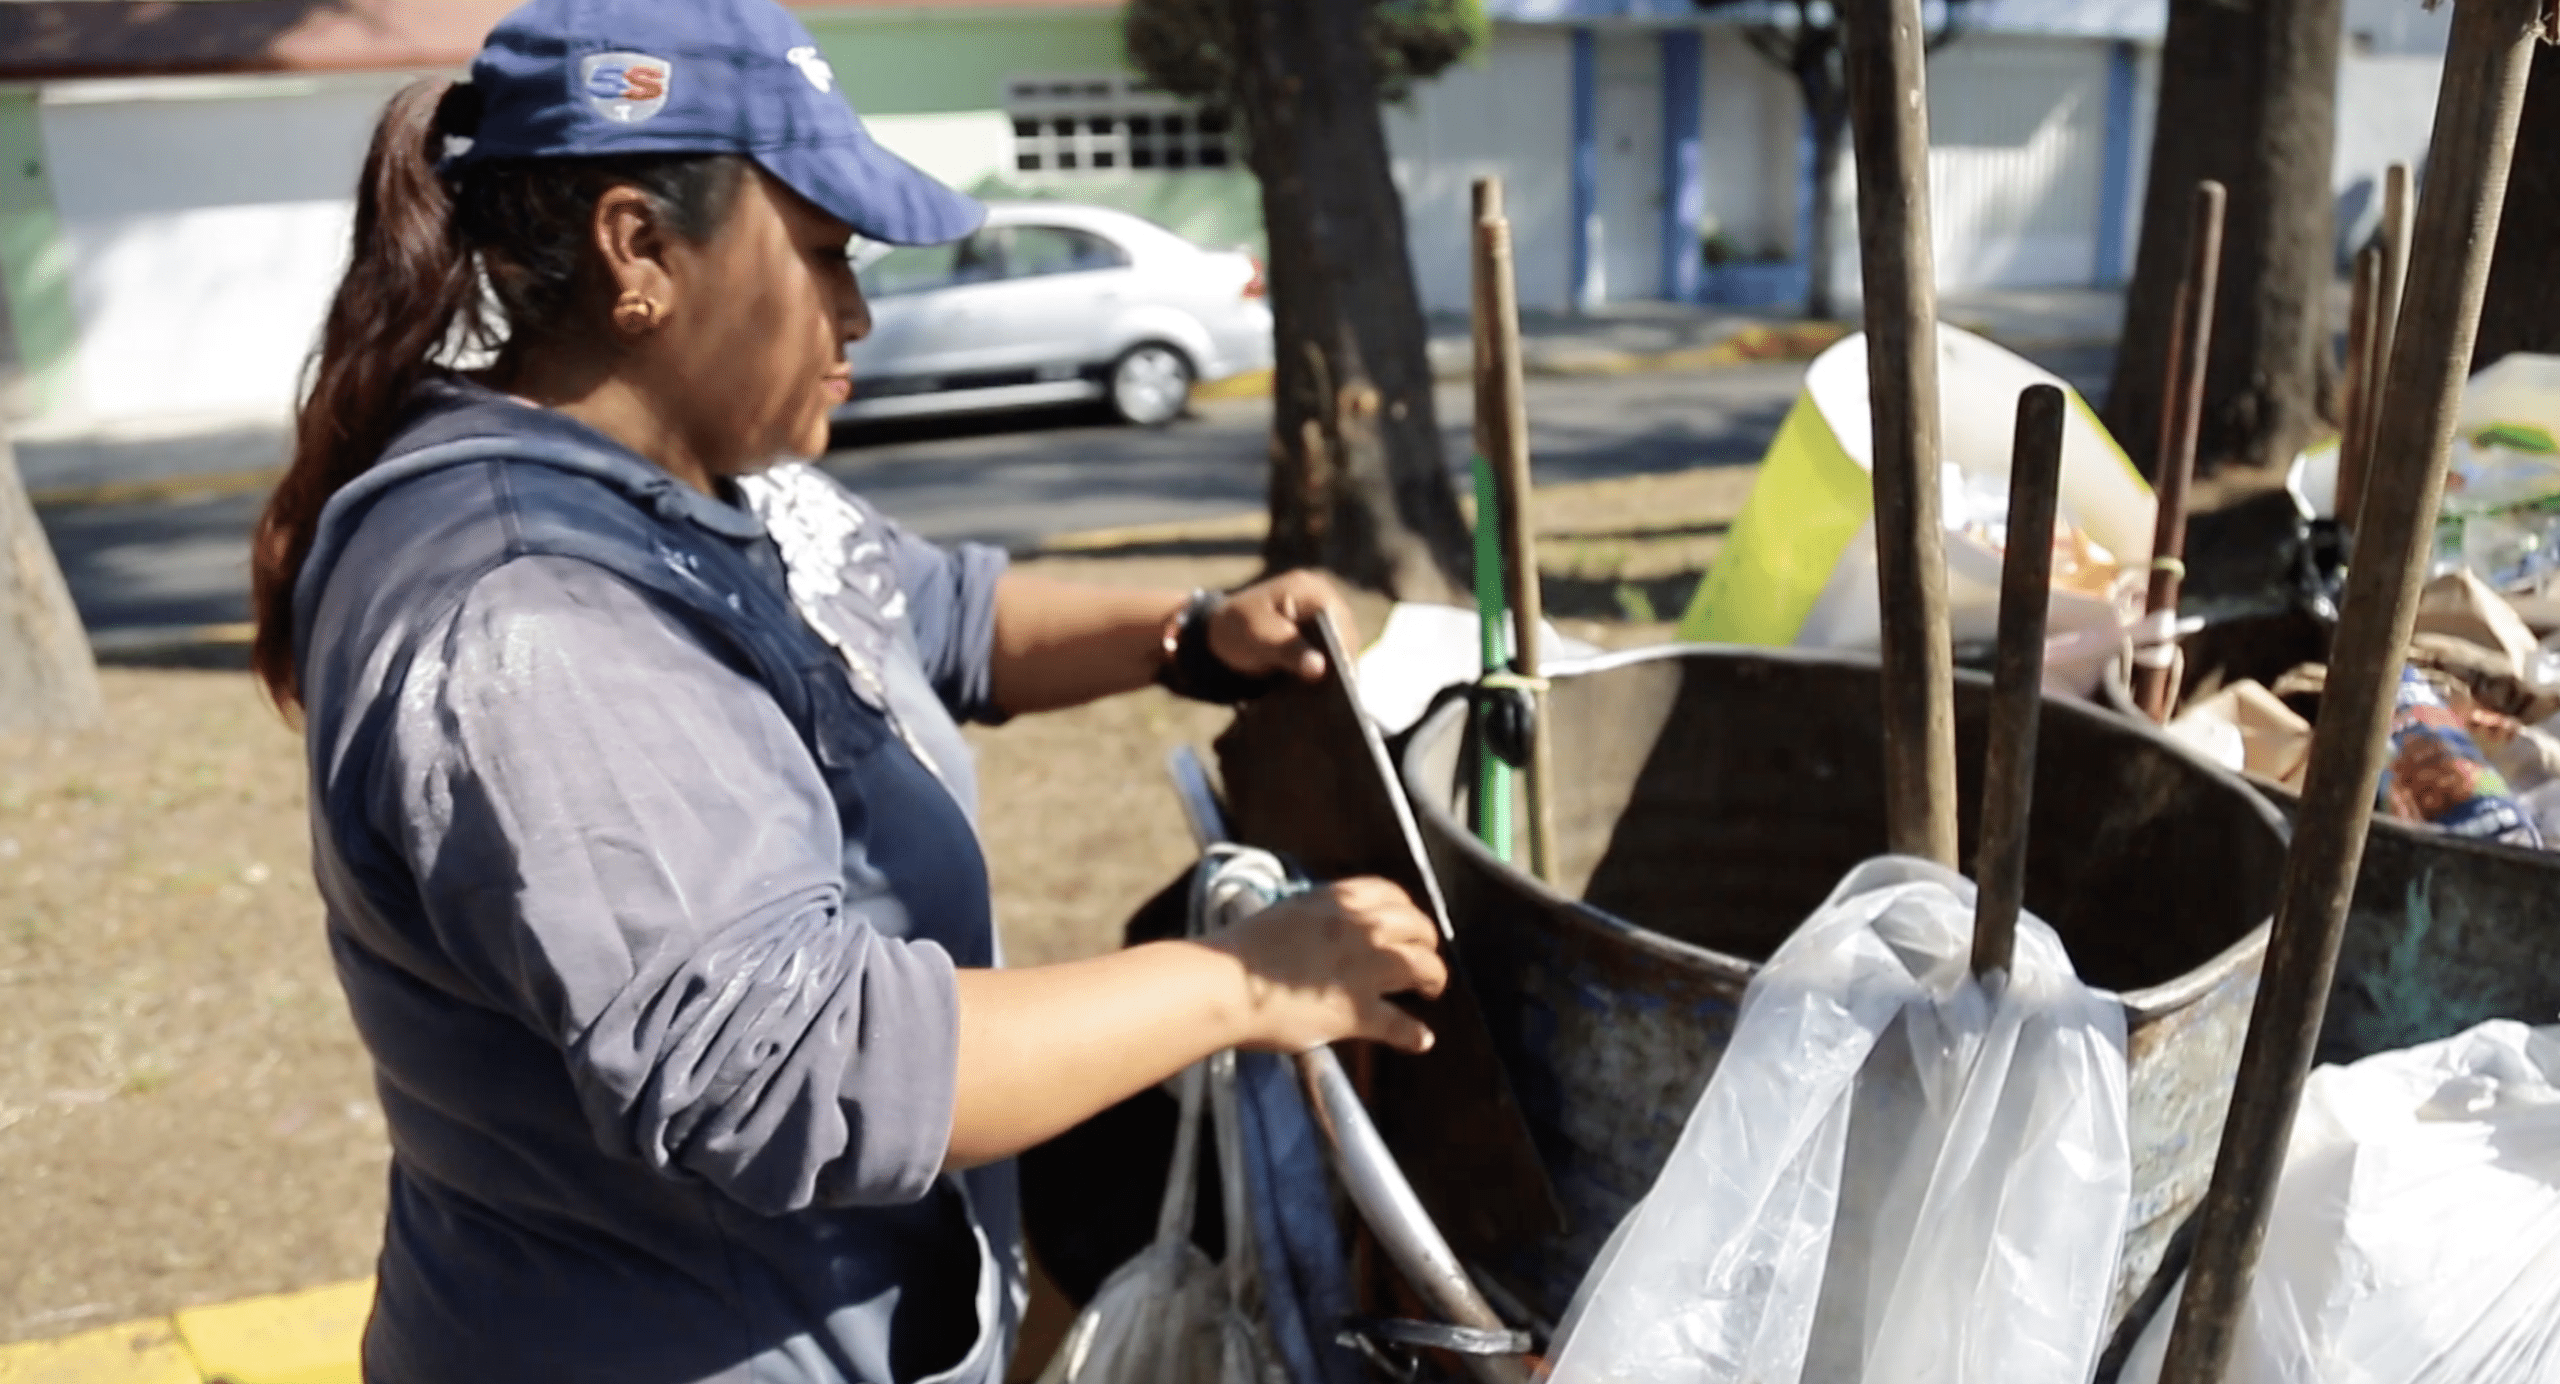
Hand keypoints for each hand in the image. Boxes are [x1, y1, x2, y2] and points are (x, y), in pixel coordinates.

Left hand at [1207, 570, 1358, 682]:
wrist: (1220, 636)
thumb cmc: (1237, 629)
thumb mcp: (1258, 638)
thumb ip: (1288, 649)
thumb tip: (1319, 667)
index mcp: (1308, 590)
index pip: (1338, 619)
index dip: (1343, 648)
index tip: (1345, 675)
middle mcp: (1323, 600)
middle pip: (1345, 634)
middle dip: (1343, 663)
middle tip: (1346, 696)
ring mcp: (1324, 619)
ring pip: (1342, 648)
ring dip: (1340, 671)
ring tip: (1341, 702)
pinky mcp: (1321, 637)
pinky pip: (1333, 656)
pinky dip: (1331, 673)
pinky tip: (1330, 696)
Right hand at [1207, 877, 1446, 1053]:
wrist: (1225, 982)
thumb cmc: (1242, 948)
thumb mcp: (1287, 912)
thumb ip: (1317, 916)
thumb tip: (1325, 928)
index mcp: (1340, 900)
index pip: (1391, 894)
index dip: (1406, 911)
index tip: (1406, 923)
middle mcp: (1361, 928)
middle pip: (1417, 928)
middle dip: (1426, 942)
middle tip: (1423, 957)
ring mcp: (1364, 970)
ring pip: (1422, 968)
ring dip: (1434, 978)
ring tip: (1431, 990)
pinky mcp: (1357, 1012)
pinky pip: (1400, 1024)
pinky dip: (1414, 1034)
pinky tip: (1421, 1040)